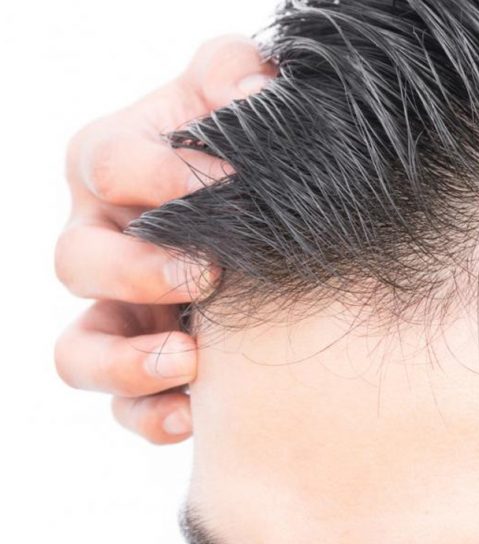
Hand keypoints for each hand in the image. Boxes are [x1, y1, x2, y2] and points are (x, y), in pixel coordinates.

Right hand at [55, 36, 274, 443]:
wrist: (281, 205)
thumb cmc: (247, 142)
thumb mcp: (243, 91)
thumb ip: (235, 72)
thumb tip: (252, 89)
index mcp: (113, 166)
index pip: (106, 164)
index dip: (158, 174)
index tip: (224, 181)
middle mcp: (103, 239)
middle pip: (76, 263)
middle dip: (139, 272)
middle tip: (208, 273)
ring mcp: (120, 310)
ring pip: (80, 351)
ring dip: (128, 362)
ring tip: (191, 360)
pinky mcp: (149, 364)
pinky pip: (126, 407)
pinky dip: (153, 416)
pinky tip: (197, 413)